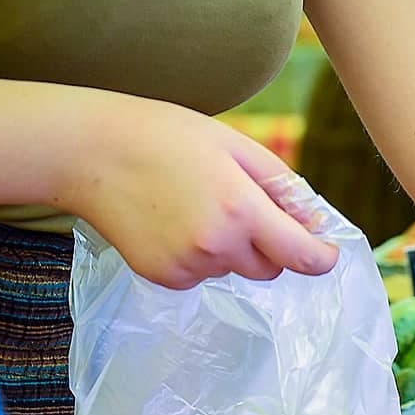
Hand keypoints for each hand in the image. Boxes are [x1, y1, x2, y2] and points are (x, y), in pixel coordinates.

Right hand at [60, 97, 338, 289]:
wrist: (88, 151)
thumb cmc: (166, 137)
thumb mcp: (235, 146)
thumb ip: (282, 188)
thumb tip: (317, 224)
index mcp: (242, 211)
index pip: (303, 257)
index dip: (321, 256)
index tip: (326, 252)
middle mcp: (217, 246)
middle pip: (270, 268)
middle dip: (268, 246)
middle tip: (238, 206)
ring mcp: (188, 266)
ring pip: (234, 270)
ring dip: (230, 248)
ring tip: (194, 206)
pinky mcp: (165, 277)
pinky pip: (202, 274)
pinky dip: (199, 255)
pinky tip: (172, 222)